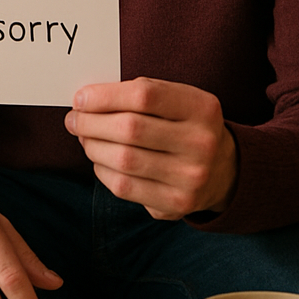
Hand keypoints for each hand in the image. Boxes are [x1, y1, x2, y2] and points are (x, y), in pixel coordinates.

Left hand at [64, 77, 237, 219]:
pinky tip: (100, 159)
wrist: (223, 169)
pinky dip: (103, 170)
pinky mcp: (177, 203)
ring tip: (84, 137)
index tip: (80, 98)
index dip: (105, 96)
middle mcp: (201, 143)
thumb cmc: (185, 124)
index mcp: (201, 107)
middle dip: (91, 122)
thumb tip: (86, 100)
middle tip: (74, 119)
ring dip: (93, 146)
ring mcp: (191, 177)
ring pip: (123, 160)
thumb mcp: (176, 99)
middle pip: (130, 129)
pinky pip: (125, 187)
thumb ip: (139, 94)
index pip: (144, 95)